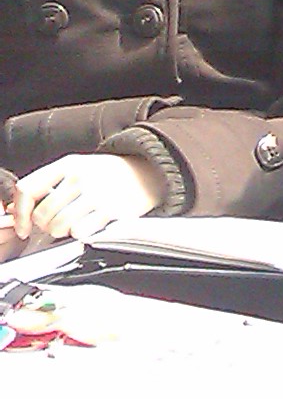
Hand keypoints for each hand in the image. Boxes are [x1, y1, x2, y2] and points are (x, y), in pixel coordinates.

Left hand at [10, 153, 168, 244]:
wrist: (148, 173)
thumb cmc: (110, 173)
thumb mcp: (76, 168)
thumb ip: (46, 185)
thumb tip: (17, 209)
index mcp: (67, 165)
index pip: (27, 189)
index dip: (20, 213)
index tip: (22, 225)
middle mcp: (80, 178)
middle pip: (42, 214)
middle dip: (45, 226)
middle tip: (56, 223)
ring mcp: (96, 195)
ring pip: (59, 226)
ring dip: (62, 232)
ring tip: (73, 225)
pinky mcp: (111, 211)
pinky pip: (80, 232)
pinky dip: (80, 234)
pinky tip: (88, 226)